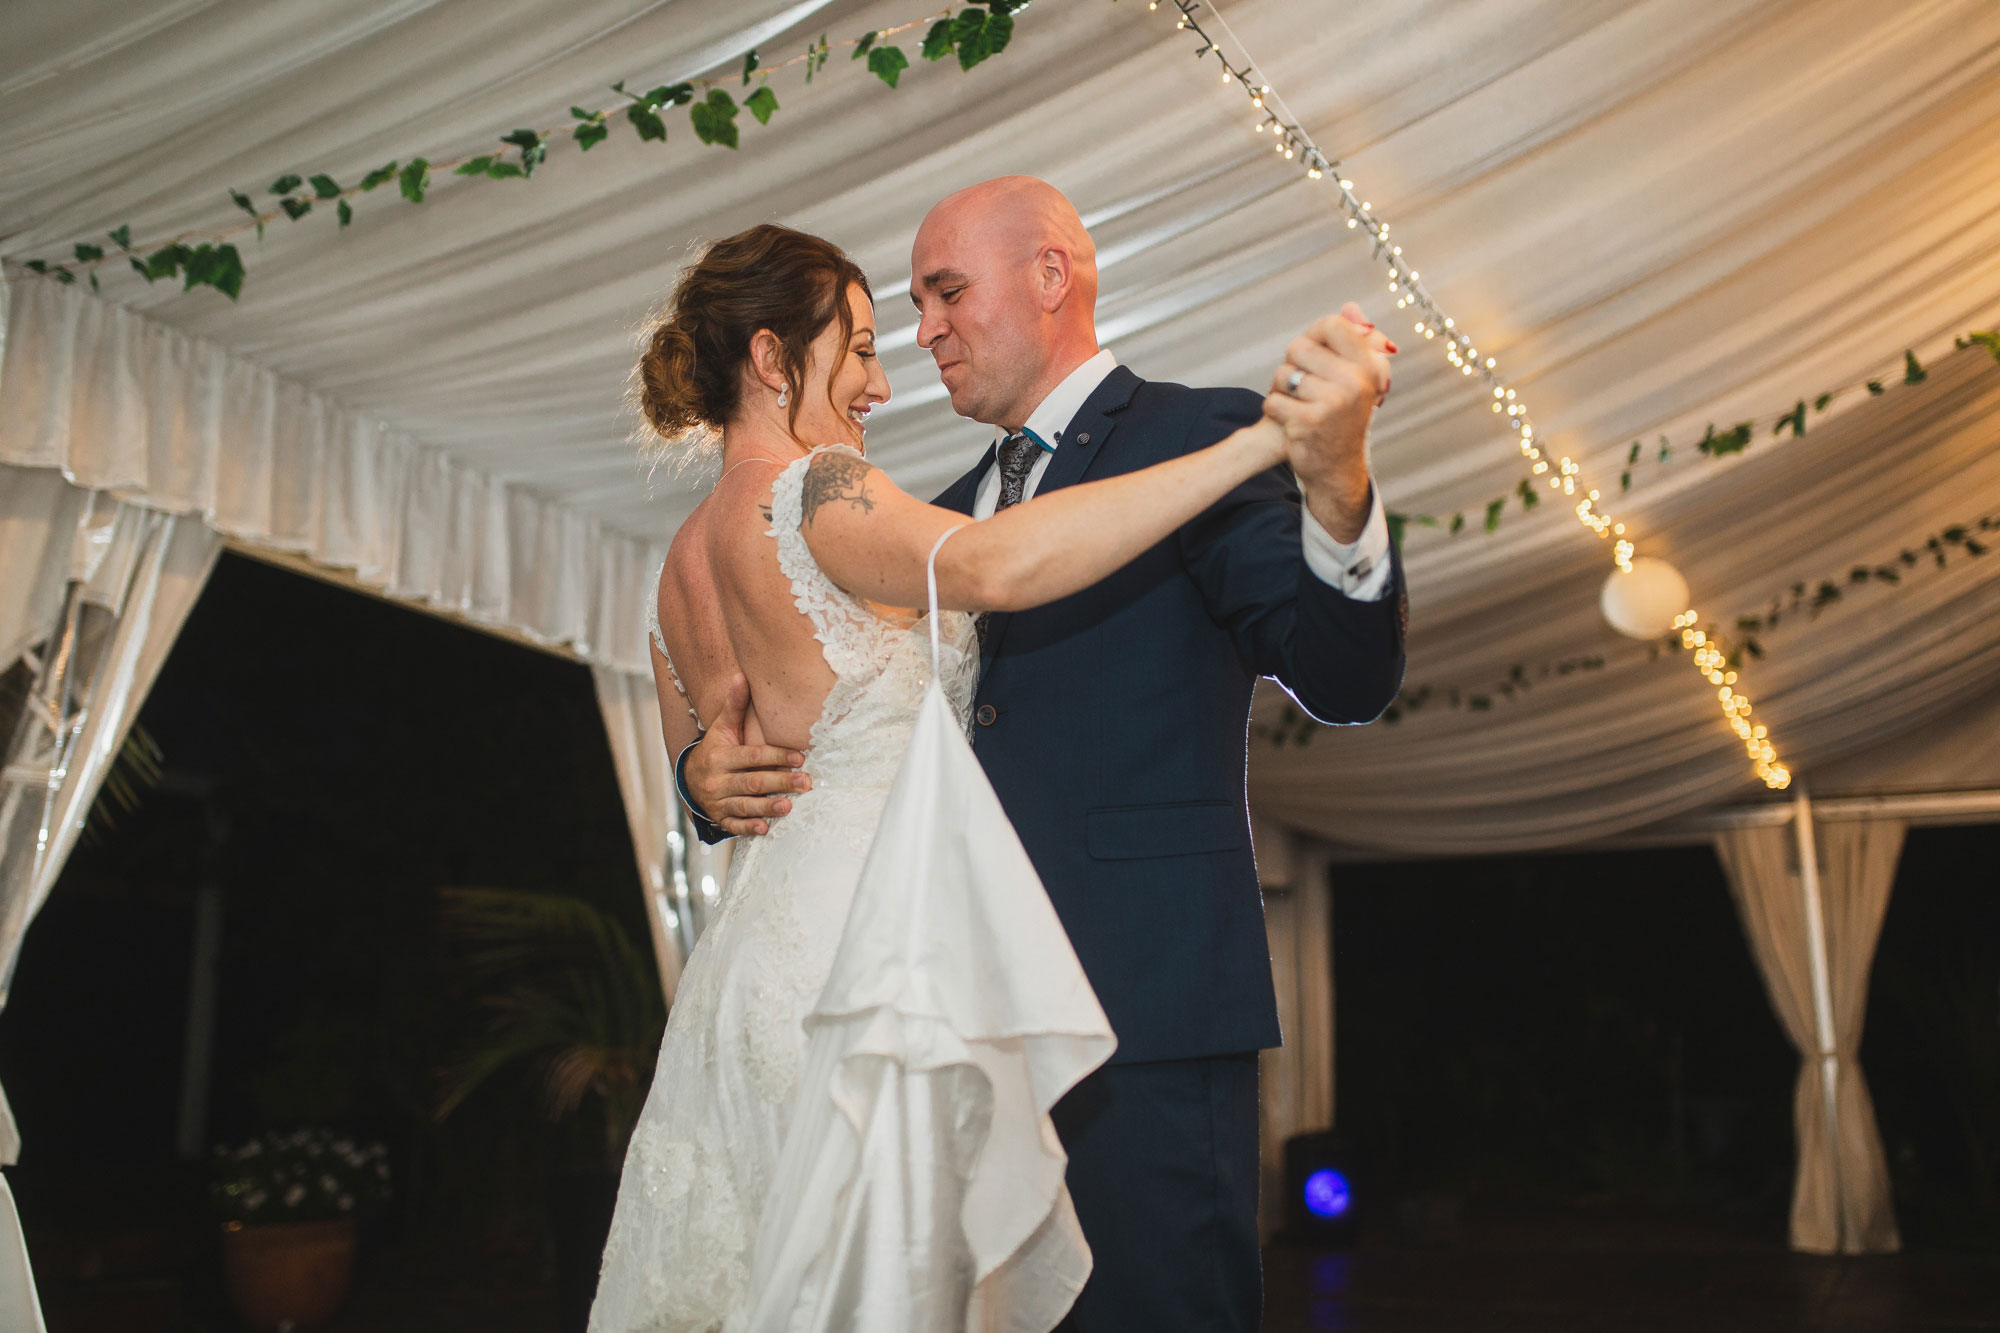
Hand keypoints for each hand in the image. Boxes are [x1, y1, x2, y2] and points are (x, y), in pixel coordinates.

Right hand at [683, 673, 809, 836]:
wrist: (690, 778)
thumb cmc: (716, 749)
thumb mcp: (722, 728)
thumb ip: (735, 705)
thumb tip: (742, 675)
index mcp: (721, 756)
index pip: (752, 756)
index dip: (776, 757)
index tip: (800, 758)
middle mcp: (718, 780)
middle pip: (752, 782)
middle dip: (780, 783)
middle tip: (806, 783)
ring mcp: (718, 801)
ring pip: (744, 805)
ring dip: (767, 806)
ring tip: (789, 806)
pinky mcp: (720, 818)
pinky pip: (734, 824)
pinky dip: (748, 827)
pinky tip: (764, 828)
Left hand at [1263, 303, 1396, 540]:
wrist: (1337, 466)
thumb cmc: (1344, 415)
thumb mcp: (1359, 376)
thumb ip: (1355, 337)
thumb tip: (1351, 307)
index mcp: (1369, 365)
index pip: (1332, 324)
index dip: (1314, 336)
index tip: (1316, 356)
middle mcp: (1355, 382)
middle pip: (1298, 347)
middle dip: (1293, 366)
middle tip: (1305, 387)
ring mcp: (1332, 403)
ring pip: (1282, 375)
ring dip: (1282, 390)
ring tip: (1300, 405)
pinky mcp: (1307, 423)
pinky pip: (1272, 400)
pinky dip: (1275, 410)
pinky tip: (1291, 422)